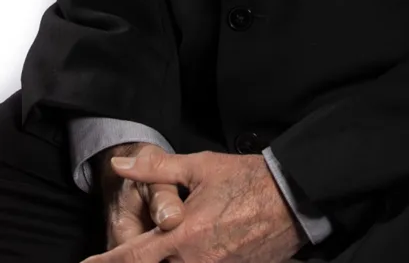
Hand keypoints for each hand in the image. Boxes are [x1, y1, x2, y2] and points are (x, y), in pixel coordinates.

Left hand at [79, 148, 304, 262]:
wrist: (293, 199)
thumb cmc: (247, 180)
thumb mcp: (201, 167)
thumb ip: (157, 168)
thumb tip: (120, 164)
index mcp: (182, 235)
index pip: (133, 257)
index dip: (106, 262)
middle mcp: (194, 262)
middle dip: (138, 261)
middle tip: (134, 248)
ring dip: (166, 261)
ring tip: (169, 246)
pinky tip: (191, 252)